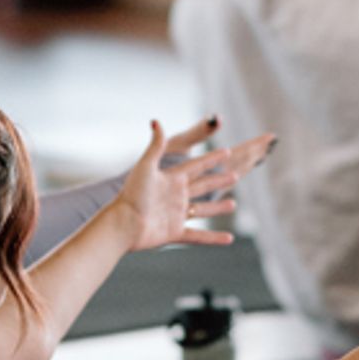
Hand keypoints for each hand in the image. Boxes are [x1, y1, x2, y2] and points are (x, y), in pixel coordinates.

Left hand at [112, 118, 275, 252]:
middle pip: (203, 186)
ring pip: (203, 210)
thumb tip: (156, 121)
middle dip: (219, 181)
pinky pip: (199, 236)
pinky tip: (229, 239)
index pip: (196, 165)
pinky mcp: (174, 232)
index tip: (227, 151)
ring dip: (218, 207)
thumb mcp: (145, 166)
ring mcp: (176, 215)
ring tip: (233, 205)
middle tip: (236, 176)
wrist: (123, 223)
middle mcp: (175, 196)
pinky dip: (214, 238)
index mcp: (171, 179)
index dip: (211, 159)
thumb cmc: (132, 194)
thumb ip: (155, 146)